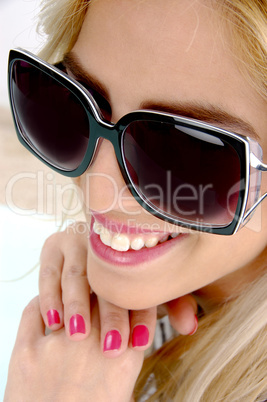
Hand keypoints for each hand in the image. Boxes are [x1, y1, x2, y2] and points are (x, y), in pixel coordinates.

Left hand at [4, 296, 142, 401]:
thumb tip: (124, 328)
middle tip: (98, 296)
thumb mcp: (121, 391)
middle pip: (101, 295)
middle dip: (102, 293)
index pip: (129, 305)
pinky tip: (48, 307)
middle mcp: (91, 346)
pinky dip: (41, 303)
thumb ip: (126, 357)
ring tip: (74, 297)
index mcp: (121, 359)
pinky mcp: (26, 351)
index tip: (121, 297)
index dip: (125, 297)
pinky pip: (34, 310)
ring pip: (70, 296)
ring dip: (74, 294)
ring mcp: (57, 346)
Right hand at [39, 223, 197, 355]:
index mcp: (133, 243)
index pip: (139, 278)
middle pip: (107, 279)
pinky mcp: (53, 245)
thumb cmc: (128, 274)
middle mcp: (103, 239)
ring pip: (76, 274)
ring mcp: (77, 239)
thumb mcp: (151, 286)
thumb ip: (173, 304)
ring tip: (79, 334)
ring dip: (77, 305)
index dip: (141, 311)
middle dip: (111, 314)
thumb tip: (189, 327)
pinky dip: (50, 297)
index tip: (142, 341)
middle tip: (113, 346)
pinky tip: (55, 321)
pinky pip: (49, 272)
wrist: (95, 246)